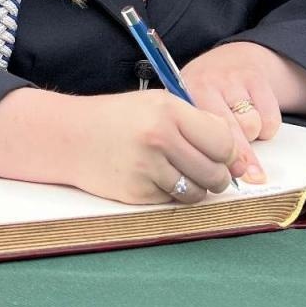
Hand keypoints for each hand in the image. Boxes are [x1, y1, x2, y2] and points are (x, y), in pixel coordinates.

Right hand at [61, 91, 238, 205]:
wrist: (67, 137)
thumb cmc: (116, 119)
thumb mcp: (155, 105)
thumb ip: (196, 124)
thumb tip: (238, 159)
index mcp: (168, 111)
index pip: (223, 141)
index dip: (229, 153)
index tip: (223, 156)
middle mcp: (159, 138)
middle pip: (215, 172)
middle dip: (217, 176)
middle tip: (205, 171)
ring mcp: (147, 167)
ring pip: (197, 192)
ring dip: (194, 188)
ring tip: (176, 173)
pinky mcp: (137, 192)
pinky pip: (172, 201)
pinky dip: (169, 194)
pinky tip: (152, 178)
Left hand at [174, 43, 295, 183]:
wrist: (233, 58)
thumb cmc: (207, 94)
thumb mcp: (191, 109)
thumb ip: (194, 136)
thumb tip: (206, 176)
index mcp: (182, 97)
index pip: (195, 136)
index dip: (209, 160)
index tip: (219, 178)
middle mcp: (204, 84)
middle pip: (226, 135)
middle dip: (238, 159)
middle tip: (244, 174)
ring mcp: (231, 80)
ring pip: (250, 128)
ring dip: (251, 136)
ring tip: (242, 129)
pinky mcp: (257, 79)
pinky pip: (270, 120)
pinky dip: (267, 127)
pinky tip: (256, 118)